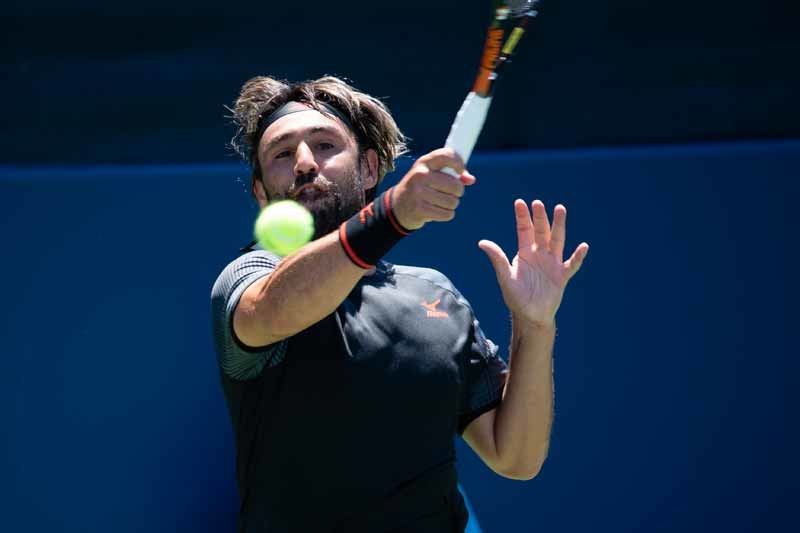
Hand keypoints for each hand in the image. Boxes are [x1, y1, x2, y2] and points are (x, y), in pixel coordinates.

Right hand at [392, 148, 475, 229]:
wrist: (398, 206)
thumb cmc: (421, 187)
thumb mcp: (432, 175)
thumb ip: (452, 174)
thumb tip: (471, 179)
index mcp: (424, 162)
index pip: (446, 156)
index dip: (458, 163)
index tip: (461, 171)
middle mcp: (420, 175)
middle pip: (455, 185)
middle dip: (458, 191)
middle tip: (451, 193)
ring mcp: (418, 192)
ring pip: (452, 201)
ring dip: (452, 204)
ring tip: (442, 203)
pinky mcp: (419, 209)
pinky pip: (447, 214)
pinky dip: (447, 214)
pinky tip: (438, 211)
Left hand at [479, 200, 588, 326]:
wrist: (530, 316)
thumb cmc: (516, 297)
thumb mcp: (504, 277)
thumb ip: (497, 259)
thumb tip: (482, 242)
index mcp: (525, 253)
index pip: (524, 230)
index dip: (523, 217)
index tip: (520, 202)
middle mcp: (540, 254)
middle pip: (541, 231)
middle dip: (540, 217)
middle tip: (538, 203)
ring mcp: (552, 264)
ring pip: (557, 240)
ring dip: (559, 226)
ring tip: (560, 209)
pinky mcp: (562, 276)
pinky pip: (572, 264)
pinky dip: (578, 256)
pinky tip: (583, 246)